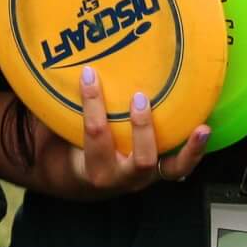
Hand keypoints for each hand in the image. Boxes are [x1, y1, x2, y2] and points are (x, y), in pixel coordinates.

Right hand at [36, 64, 210, 199]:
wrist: (83, 180)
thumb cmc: (70, 147)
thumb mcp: (57, 132)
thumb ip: (55, 107)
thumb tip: (42, 65)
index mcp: (91, 167)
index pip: (94, 133)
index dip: (92, 103)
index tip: (89, 74)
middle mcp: (122, 177)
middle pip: (138, 160)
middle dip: (141, 129)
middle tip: (139, 98)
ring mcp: (144, 177)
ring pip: (168, 168)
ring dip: (183, 147)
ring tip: (198, 126)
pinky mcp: (160, 172)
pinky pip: (180, 167)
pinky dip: (194, 150)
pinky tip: (204, 129)